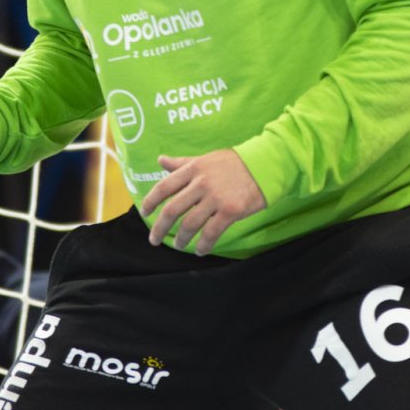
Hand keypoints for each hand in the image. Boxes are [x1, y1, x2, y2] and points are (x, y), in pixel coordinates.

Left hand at [140, 148, 265, 255]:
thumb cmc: (234, 163)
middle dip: (160, 228)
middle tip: (154, 240)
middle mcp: (201, 182)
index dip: (151, 201)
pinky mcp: (230, 211)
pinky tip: (200, 250)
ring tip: (179, 245)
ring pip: (190, 224)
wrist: (264, 166)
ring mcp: (216, 197)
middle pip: (172, 209)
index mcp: (193, 168)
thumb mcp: (206, 158)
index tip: (145, 212)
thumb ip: (182, 162)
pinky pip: (211, 233)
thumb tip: (160, 159)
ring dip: (181, 239)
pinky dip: (203, 245)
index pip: (164, 186)